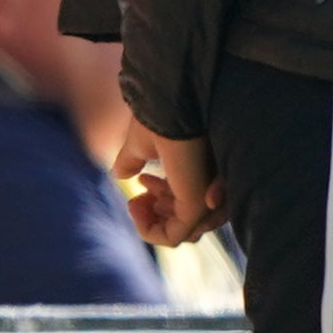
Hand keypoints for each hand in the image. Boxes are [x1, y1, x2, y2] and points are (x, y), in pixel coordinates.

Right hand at [117, 125, 222, 247]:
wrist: (170, 97)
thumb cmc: (159, 113)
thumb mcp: (143, 143)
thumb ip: (134, 161)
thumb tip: (121, 175)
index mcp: (204, 175)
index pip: (189, 206)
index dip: (161, 201)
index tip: (141, 182)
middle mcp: (211, 187)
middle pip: (188, 223)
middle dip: (158, 214)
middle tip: (139, 196)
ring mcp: (205, 195)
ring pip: (182, 232)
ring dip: (154, 221)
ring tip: (139, 197)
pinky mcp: (198, 201)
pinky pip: (175, 236)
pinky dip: (152, 231)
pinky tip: (136, 202)